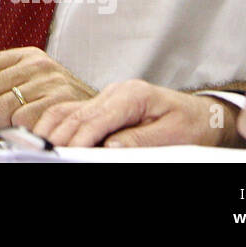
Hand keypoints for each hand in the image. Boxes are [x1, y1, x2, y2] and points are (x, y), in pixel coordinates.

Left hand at [0, 47, 95, 128]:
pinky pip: (21, 121)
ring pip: (0, 108)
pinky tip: (29, 132)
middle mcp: (36, 64)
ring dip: (1, 127)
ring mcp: (48, 82)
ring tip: (14, 129)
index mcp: (24, 55)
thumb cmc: (60, 101)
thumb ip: (2, 83)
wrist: (100, 112)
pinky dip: (19, 132)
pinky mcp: (58, 102)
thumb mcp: (32, 82)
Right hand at [34, 79, 242, 147]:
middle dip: (58, 136)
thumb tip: (109, 147)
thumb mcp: (173, 136)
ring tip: (41, 148)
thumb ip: (140, 140)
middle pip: (75, 114)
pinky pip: (73, 113)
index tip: (65, 154)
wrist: (204, 115)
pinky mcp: (104, 107)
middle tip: (47, 154)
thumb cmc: (192, 125)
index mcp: (133, 96)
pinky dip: (58, 126)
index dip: (78, 139)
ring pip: (68, 111)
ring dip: (52, 129)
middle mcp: (116, 92)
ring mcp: (108, 97)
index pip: (95, 119)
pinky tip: (50, 138)